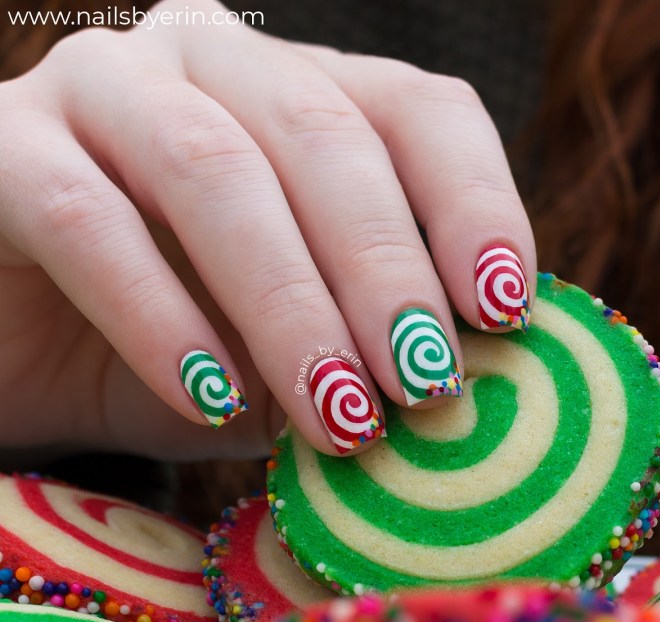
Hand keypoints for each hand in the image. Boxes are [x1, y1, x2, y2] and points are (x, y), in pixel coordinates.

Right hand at [0, 0, 534, 462]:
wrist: (15, 353)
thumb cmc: (163, 357)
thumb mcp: (283, 357)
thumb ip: (358, 358)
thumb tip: (464, 392)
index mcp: (294, 96)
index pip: (417, 111)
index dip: (475, 204)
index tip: (505, 311)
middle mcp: (206, 64)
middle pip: (323, 137)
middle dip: (385, 272)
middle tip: (425, 387)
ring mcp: (98, 89)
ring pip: (215, 170)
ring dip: (290, 304)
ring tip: (337, 415)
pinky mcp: (0, 149)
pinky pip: (86, 220)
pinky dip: (158, 317)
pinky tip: (210, 399)